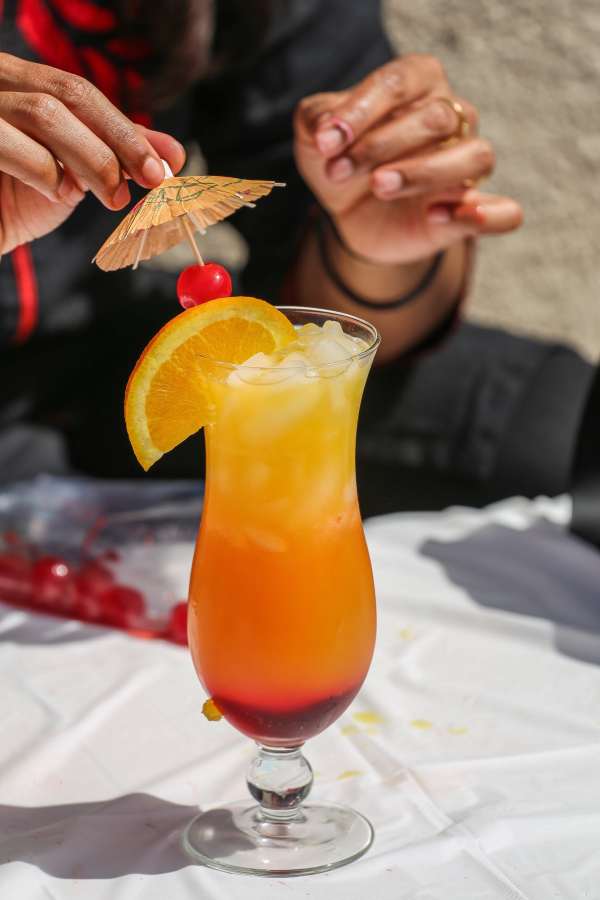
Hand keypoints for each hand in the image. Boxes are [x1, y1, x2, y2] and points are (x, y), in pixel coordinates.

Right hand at [0, 53, 184, 254]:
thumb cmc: (15, 198)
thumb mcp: (72, 173)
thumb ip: (115, 155)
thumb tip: (172, 154)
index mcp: (19, 81)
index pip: (78, 91)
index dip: (125, 128)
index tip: (166, 166)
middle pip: (66, 93)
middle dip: (118, 140)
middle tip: (150, 180)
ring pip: (44, 114)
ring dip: (91, 159)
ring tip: (108, 197)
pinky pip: (9, 142)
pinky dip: (45, 172)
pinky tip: (58, 195)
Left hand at [294, 55, 522, 264]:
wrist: (349, 217)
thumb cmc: (340, 161)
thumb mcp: (314, 139)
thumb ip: (316, 120)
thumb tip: (329, 127)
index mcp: (418, 83)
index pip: (400, 81)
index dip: (361, 110)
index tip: (325, 142)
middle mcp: (453, 117)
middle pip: (437, 118)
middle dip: (381, 145)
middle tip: (339, 171)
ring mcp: (466, 164)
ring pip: (476, 156)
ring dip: (425, 172)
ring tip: (380, 186)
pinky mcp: (471, 211)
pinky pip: (505, 212)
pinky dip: (485, 215)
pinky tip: (437, 216)